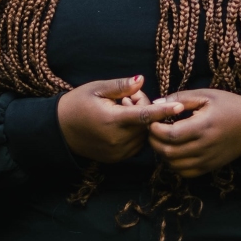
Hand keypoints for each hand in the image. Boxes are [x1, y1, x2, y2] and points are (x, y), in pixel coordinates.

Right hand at [58, 76, 184, 163]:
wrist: (60, 130)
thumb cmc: (78, 104)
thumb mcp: (96, 89)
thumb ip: (121, 86)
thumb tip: (141, 81)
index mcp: (112, 121)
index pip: (144, 116)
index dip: (164, 111)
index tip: (180, 106)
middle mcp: (117, 140)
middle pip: (146, 123)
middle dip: (143, 108)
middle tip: (125, 98)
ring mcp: (118, 152)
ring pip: (143, 135)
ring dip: (139, 122)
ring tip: (119, 110)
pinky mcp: (118, 159)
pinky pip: (136, 144)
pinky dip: (134, 133)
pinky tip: (119, 124)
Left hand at [147, 89, 240, 177]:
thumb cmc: (229, 106)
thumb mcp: (206, 95)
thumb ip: (180, 98)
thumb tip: (156, 104)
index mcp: (203, 126)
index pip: (170, 134)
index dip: (155, 129)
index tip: (153, 120)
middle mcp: (205, 146)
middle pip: (169, 152)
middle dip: (154, 141)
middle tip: (153, 130)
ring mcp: (207, 159)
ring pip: (174, 164)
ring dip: (163, 153)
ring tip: (163, 139)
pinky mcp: (209, 167)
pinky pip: (185, 172)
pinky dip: (174, 164)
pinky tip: (175, 151)